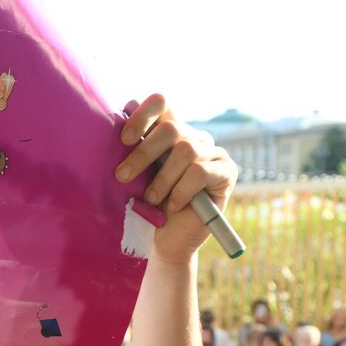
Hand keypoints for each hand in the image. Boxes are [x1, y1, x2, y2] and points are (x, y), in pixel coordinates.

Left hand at [116, 95, 237, 262]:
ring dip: (162, 179)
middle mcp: (194, 137)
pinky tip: (172, 206)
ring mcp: (213, 154)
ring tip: (150, 199)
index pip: (162, 103)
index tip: (124, 139)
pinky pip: (200, 173)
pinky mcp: (226, 172)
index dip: (143, 114)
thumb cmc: (145, 209)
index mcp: (169, 132)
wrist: (164, 242)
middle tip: (122, 177)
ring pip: (186, 151)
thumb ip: (131, 151)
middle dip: (143, 153)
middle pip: (171, 128)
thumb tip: (119, 121)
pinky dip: (181, 190)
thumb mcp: (134, 178)